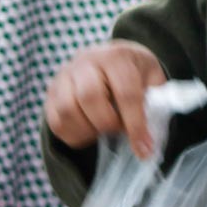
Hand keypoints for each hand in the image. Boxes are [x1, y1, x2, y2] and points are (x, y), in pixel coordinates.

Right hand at [44, 40, 168, 159]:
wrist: (111, 57)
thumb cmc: (135, 73)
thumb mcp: (153, 80)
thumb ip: (155, 105)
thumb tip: (148, 140)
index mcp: (116, 57)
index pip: (125, 94)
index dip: (135, 125)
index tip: (144, 148)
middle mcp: (85, 61)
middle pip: (89, 98)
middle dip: (107, 124)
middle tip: (118, 131)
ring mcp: (64, 76)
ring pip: (67, 110)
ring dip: (88, 131)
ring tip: (102, 131)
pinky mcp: (51, 92)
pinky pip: (55, 121)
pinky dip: (73, 135)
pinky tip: (89, 133)